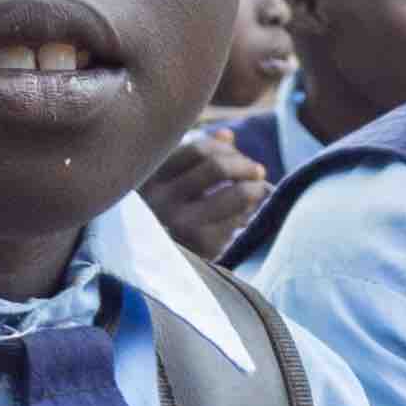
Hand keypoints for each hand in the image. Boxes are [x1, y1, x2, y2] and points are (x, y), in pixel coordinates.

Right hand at [143, 128, 268, 261]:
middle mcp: (160, 200)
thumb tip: (227, 134)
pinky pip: (238, 220)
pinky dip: (248, 213)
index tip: (235, 151)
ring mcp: (181, 225)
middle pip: (217, 167)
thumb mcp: (168, 184)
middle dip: (245, 164)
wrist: (146, 271)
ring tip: (259, 188)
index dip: (224, 148)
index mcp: (149, 178)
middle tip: (257, 170)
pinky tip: (245, 215)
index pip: (197, 150)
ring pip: (235, 194)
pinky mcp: (202, 246)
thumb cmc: (161, 217)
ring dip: (255, 187)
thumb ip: (195, 158)